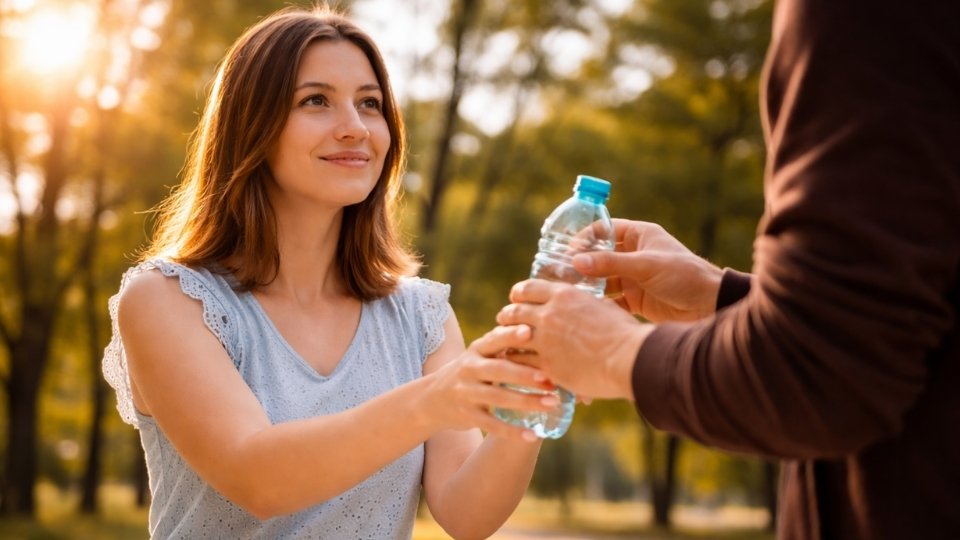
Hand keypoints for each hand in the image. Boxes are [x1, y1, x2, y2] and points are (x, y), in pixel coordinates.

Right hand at [421, 325, 556, 439]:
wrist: (433, 398)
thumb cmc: (470, 371)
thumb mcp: (479, 353)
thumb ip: (502, 341)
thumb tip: (535, 324)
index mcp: (476, 350)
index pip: (494, 340)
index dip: (510, 335)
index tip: (530, 332)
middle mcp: (469, 369)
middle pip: (499, 370)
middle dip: (525, 374)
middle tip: (550, 379)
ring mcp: (467, 393)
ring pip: (498, 397)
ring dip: (526, 401)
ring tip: (552, 403)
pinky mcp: (468, 416)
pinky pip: (492, 425)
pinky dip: (512, 432)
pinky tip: (532, 435)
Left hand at [496, 280, 652, 400]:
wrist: (629, 359)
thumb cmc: (624, 333)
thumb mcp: (604, 307)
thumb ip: (585, 304)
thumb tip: (582, 305)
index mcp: (564, 295)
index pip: (529, 288)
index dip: (519, 293)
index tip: (515, 298)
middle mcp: (550, 314)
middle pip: (515, 311)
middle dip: (507, 316)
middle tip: (503, 321)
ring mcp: (545, 339)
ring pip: (511, 337)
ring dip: (504, 340)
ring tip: (501, 345)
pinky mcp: (546, 364)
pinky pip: (519, 361)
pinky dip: (513, 362)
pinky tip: (511, 366)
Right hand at [572, 219, 722, 321]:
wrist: (710, 306)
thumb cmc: (684, 275)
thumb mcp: (646, 266)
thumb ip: (611, 264)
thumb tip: (577, 260)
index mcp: (639, 235)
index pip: (604, 230)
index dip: (584, 238)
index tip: (566, 251)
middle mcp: (634, 254)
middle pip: (599, 256)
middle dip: (581, 264)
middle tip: (560, 274)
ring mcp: (634, 277)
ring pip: (603, 279)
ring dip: (588, 285)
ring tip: (568, 293)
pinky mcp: (636, 299)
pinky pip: (611, 299)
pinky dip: (600, 303)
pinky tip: (586, 308)